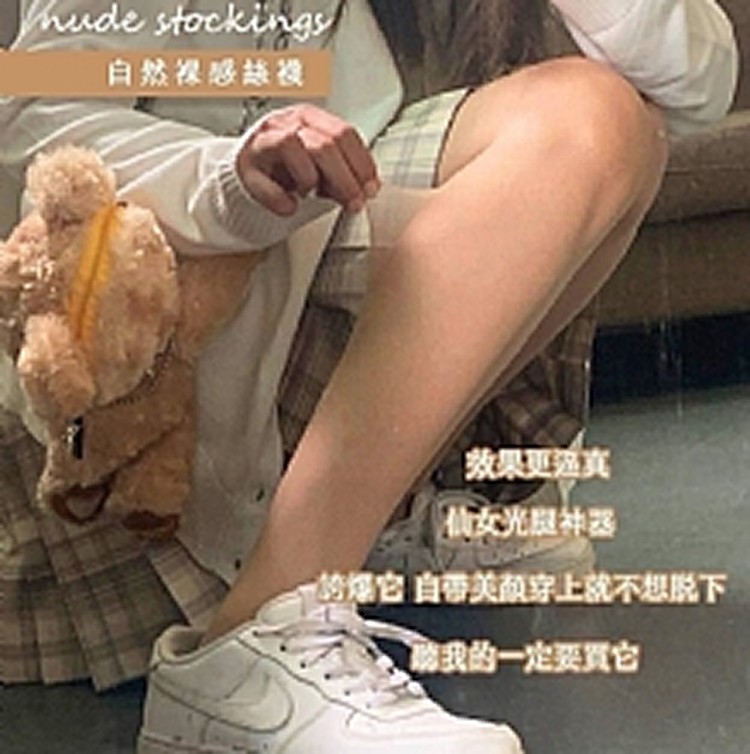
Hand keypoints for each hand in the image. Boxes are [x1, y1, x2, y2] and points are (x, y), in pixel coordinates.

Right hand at [235, 104, 380, 216]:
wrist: (247, 175)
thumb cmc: (287, 169)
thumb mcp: (320, 167)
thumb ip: (344, 172)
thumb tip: (367, 189)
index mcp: (309, 118)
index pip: (343, 133)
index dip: (362, 164)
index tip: (371, 188)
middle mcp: (285, 123)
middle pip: (324, 143)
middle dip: (345, 179)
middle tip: (354, 203)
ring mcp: (262, 143)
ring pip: (292, 146)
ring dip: (309, 179)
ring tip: (311, 194)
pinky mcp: (245, 168)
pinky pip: (265, 183)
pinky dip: (281, 200)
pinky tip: (290, 206)